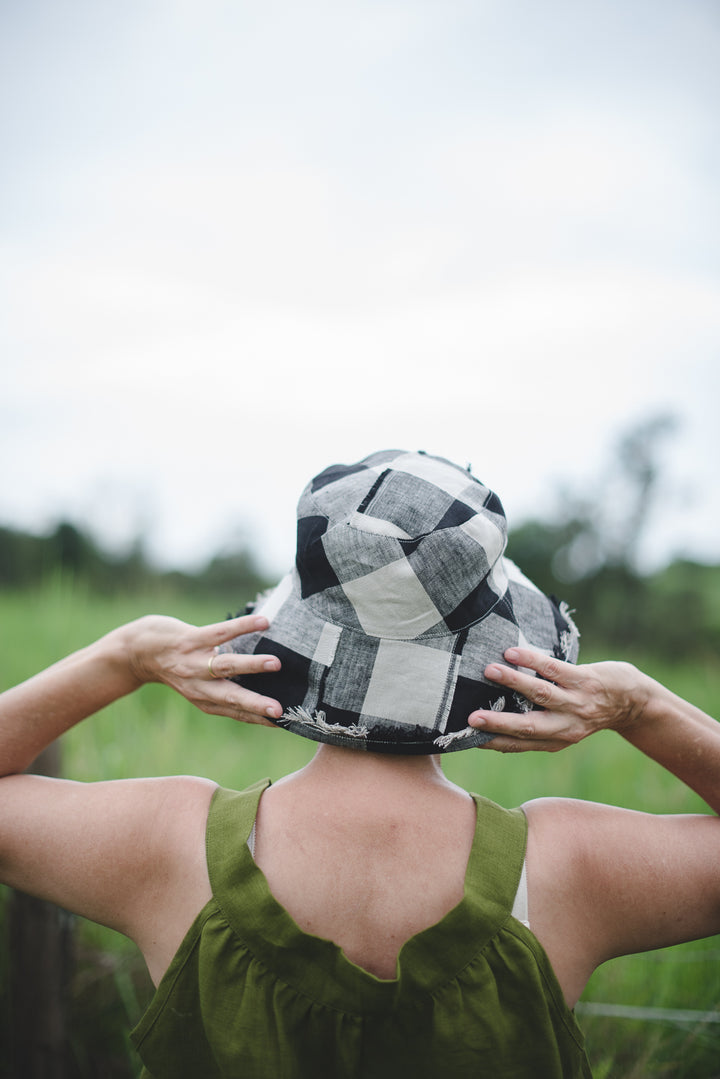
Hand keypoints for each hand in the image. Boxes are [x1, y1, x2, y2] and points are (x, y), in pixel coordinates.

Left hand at [121, 613, 282, 725]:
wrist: (138, 651)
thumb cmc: (179, 667)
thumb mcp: (199, 686)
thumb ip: (226, 688)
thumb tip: (266, 683)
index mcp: (205, 700)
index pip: (236, 712)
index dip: (259, 719)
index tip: (284, 723)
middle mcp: (199, 686)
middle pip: (231, 697)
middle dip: (255, 704)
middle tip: (279, 710)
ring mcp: (194, 662)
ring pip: (225, 665)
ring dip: (250, 665)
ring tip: (275, 664)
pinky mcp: (190, 639)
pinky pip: (220, 633)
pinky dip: (242, 627)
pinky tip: (263, 622)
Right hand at [468, 647, 649, 752]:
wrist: (632, 701)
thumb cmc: (587, 710)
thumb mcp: (565, 728)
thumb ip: (536, 725)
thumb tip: (494, 720)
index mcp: (556, 740)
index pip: (519, 745)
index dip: (493, 742)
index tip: (467, 737)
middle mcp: (566, 726)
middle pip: (528, 727)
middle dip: (498, 723)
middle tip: (471, 718)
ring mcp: (576, 703)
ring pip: (540, 693)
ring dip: (513, 681)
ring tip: (489, 670)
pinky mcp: (585, 680)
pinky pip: (555, 669)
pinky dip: (532, 660)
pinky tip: (512, 653)